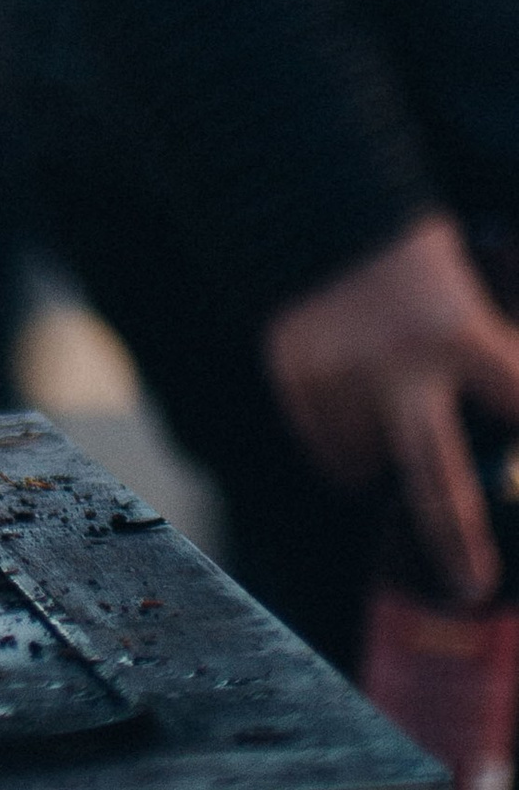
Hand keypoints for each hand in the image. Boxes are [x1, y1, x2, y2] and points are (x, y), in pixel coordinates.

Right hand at [264, 214, 518, 606]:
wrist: (319, 204)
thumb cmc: (414, 258)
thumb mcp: (467, 303)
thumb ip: (482, 367)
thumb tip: (498, 452)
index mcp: (457, 334)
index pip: (517, 404)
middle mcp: (398, 362)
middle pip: (436, 477)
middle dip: (456, 539)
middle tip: (471, 585)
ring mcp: (338, 374)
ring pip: (367, 463)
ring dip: (382, 458)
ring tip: (389, 408)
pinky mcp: (293, 375)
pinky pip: (325, 446)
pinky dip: (344, 441)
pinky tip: (353, 400)